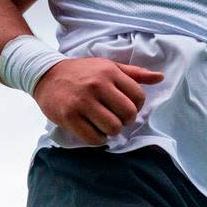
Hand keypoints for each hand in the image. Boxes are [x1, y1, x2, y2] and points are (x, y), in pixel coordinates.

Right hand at [33, 58, 163, 144]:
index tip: (128, 108)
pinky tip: (95, 132)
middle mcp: (97, 86)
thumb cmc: (83, 72)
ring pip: (112, 127)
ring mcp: (82, 102)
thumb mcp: (109, 66)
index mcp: (110, 72)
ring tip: (106, 125)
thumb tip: (160, 78)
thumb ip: (135, 73)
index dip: (138, 107)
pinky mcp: (68, 117)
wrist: (46, 74)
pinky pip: (93, 138)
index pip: (138, 96)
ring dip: (112, 131)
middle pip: (128, 114)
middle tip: (118, 119)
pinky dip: (98, 139)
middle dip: (126, 121)